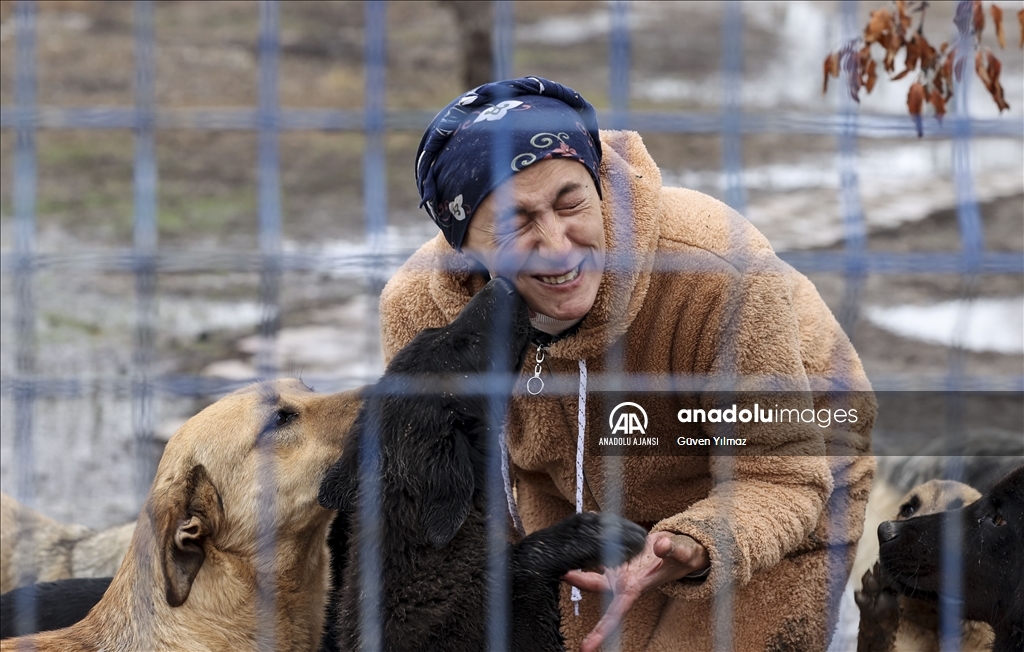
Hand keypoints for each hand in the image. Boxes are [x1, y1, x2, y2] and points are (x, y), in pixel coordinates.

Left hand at [563, 531, 708, 651]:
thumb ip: (674, 551)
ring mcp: (615, 567)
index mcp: (636, 588)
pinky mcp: (613, 553)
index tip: (586, 646)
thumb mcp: (684, 555)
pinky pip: (598, 546)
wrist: (678, 549)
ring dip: (579, 555)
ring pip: (591, 563)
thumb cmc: (682, 559)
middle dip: (576, 579)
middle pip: (594, 584)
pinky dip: (592, 535)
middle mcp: (621, 580)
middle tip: (561, 571)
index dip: (601, 629)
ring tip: (568, 539)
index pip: (615, 612)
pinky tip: (590, 518)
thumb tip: (661, 545)